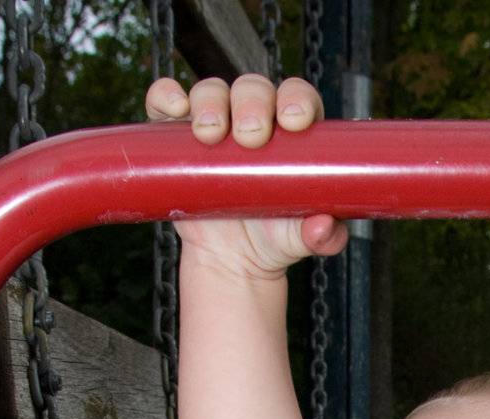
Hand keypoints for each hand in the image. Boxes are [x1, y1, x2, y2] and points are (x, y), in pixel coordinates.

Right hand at [145, 73, 348, 278]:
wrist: (232, 259)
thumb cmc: (274, 238)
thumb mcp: (302, 240)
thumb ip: (324, 237)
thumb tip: (324, 226)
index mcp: (291, 131)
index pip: (298, 97)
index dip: (296, 99)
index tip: (293, 121)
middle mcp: (254, 117)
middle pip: (253, 88)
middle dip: (252, 104)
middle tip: (251, 137)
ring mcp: (215, 121)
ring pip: (211, 90)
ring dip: (210, 102)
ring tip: (211, 134)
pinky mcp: (177, 135)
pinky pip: (166, 101)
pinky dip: (165, 96)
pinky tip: (175, 109)